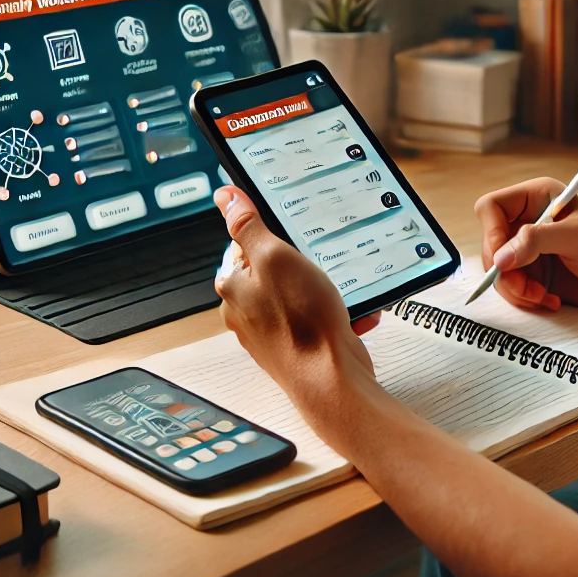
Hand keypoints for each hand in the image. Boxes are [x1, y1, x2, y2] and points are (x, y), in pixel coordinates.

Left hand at [213, 186, 377, 407]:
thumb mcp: (275, 257)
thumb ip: (249, 225)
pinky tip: (352, 311)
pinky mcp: (299, 346)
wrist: (332, 380)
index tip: (294, 233)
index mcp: (233, 287)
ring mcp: (273, 332)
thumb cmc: (301, 323)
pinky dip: (337, 311)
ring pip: (301, 293)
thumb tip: (225, 196)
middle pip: (275, 268)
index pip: (244, 244)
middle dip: (305, 263)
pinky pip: (319, 317)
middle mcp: (247, 312)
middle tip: (322, 261)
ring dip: (326, 287)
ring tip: (339, 289)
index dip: (273, 235)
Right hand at [475, 178, 577, 311]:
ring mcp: (530, 250)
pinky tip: (551, 300)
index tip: (504, 260)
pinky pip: (512, 288)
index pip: (491, 208)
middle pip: (490, 244)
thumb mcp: (577, 237)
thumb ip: (536, 241)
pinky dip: (526, 299)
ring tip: (542, 297)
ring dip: (515, 290)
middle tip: (526, 290)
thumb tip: (500, 259)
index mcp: (536, 198)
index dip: (491, 234)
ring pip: (497, 271)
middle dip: (504, 272)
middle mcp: (528, 221)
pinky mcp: (536, 274)